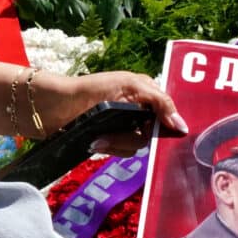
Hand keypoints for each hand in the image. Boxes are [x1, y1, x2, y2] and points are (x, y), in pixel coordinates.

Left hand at [41, 70, 187, 152]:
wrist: (56, 105)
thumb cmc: (93, 88)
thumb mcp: (131, 86)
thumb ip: (160, 102)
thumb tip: (181, 125)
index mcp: (147, 95)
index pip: (168, 116)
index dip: (166, 126)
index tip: (156, 133)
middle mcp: (139, 113)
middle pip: (152, 135)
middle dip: (131, 137)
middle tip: (113, 133)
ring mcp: (124, 128)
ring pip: (136, 146)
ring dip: (117, 143)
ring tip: (98, 138)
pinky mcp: (111, 140)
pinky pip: (121, 152)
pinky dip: (108, 148)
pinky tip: (95, 142)